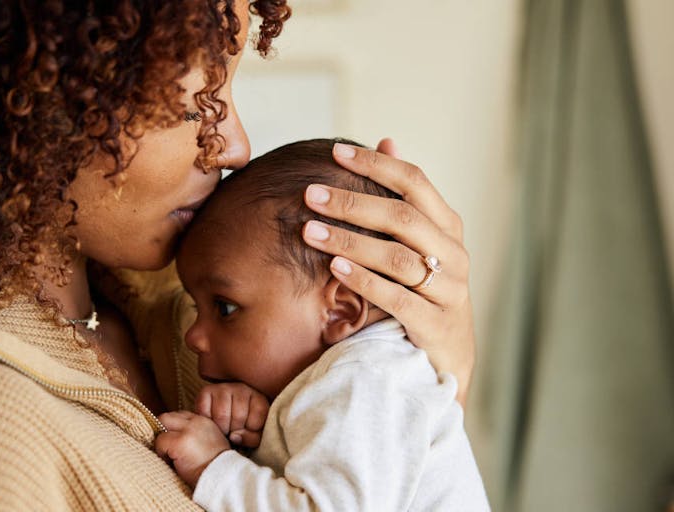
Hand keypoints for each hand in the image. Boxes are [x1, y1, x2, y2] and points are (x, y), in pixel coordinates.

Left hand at [156, 411, 229, 486]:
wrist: (222, 479)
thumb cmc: (216, 467)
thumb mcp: (212, 442)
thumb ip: (197, 434)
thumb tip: (177, 435)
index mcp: (205, 421)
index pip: (181, 416)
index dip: (174, 429)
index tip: (176, 443)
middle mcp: (197, 422)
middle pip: (168, 416)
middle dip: (164, 431)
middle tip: (169, 448)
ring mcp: (188, 430)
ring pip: (162, 424)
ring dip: (162, 440)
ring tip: (171, 456)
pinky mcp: (179, 442)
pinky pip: (160, 441)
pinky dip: (161, 453)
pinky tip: (172, 463)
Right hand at [194, 382, 269, 447]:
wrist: (225, 416)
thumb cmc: (244, 427)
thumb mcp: (255, 435)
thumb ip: (252, 438)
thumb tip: (234, 436)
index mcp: (259, 399)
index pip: (256, 421)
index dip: (250, 433)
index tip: (246, 431)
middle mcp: (242, 389)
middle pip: (238, 417)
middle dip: (234, 431)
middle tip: (232, 431)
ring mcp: (223, 388)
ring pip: (222, 415)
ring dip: (221, 428)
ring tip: (223, 428)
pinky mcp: (206, 391)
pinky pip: (205, 411)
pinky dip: (207, 422)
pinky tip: (213, 421)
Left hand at [302, 139, 474, 406]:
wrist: (448, 355)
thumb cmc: (425, 288)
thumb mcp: (420, 241)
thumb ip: (404, 196)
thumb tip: (387, 140)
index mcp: (448, 226)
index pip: (415, 182)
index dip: (376, 164)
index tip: (336, 151)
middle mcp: (454, 253)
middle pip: (403, 217)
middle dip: (353, 202)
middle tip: (311, 194)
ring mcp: (448, 289)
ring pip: (397, 257)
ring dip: (350, 241)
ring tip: (310, 231)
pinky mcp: (435, 324)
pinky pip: (397, 298)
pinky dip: (364, 280)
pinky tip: (334, 267)